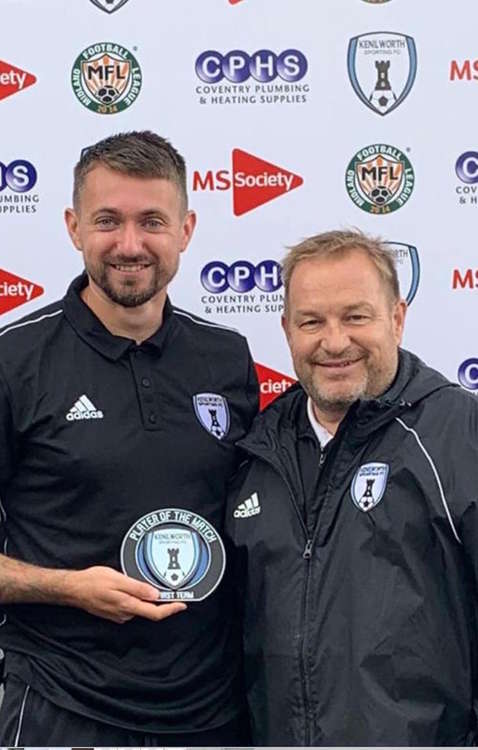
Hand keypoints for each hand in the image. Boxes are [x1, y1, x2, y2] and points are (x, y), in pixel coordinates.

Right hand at [63, 566, 186, 622]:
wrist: (74, 589)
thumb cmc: (93, 581)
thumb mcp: (118, 580)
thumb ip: (137, 588)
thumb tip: (156, 595)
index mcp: (128, 606)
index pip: (154, 613)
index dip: (170, 610)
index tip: (182, 605)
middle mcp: (125, 614)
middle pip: (149, 611)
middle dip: (162, 602)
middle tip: (173, 591)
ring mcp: (119, 614)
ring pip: (140, 608)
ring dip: (148, 599)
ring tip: (153, 585)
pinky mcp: (114, 612)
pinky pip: (131, 606)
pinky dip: (137, 599)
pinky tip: (135, 588)